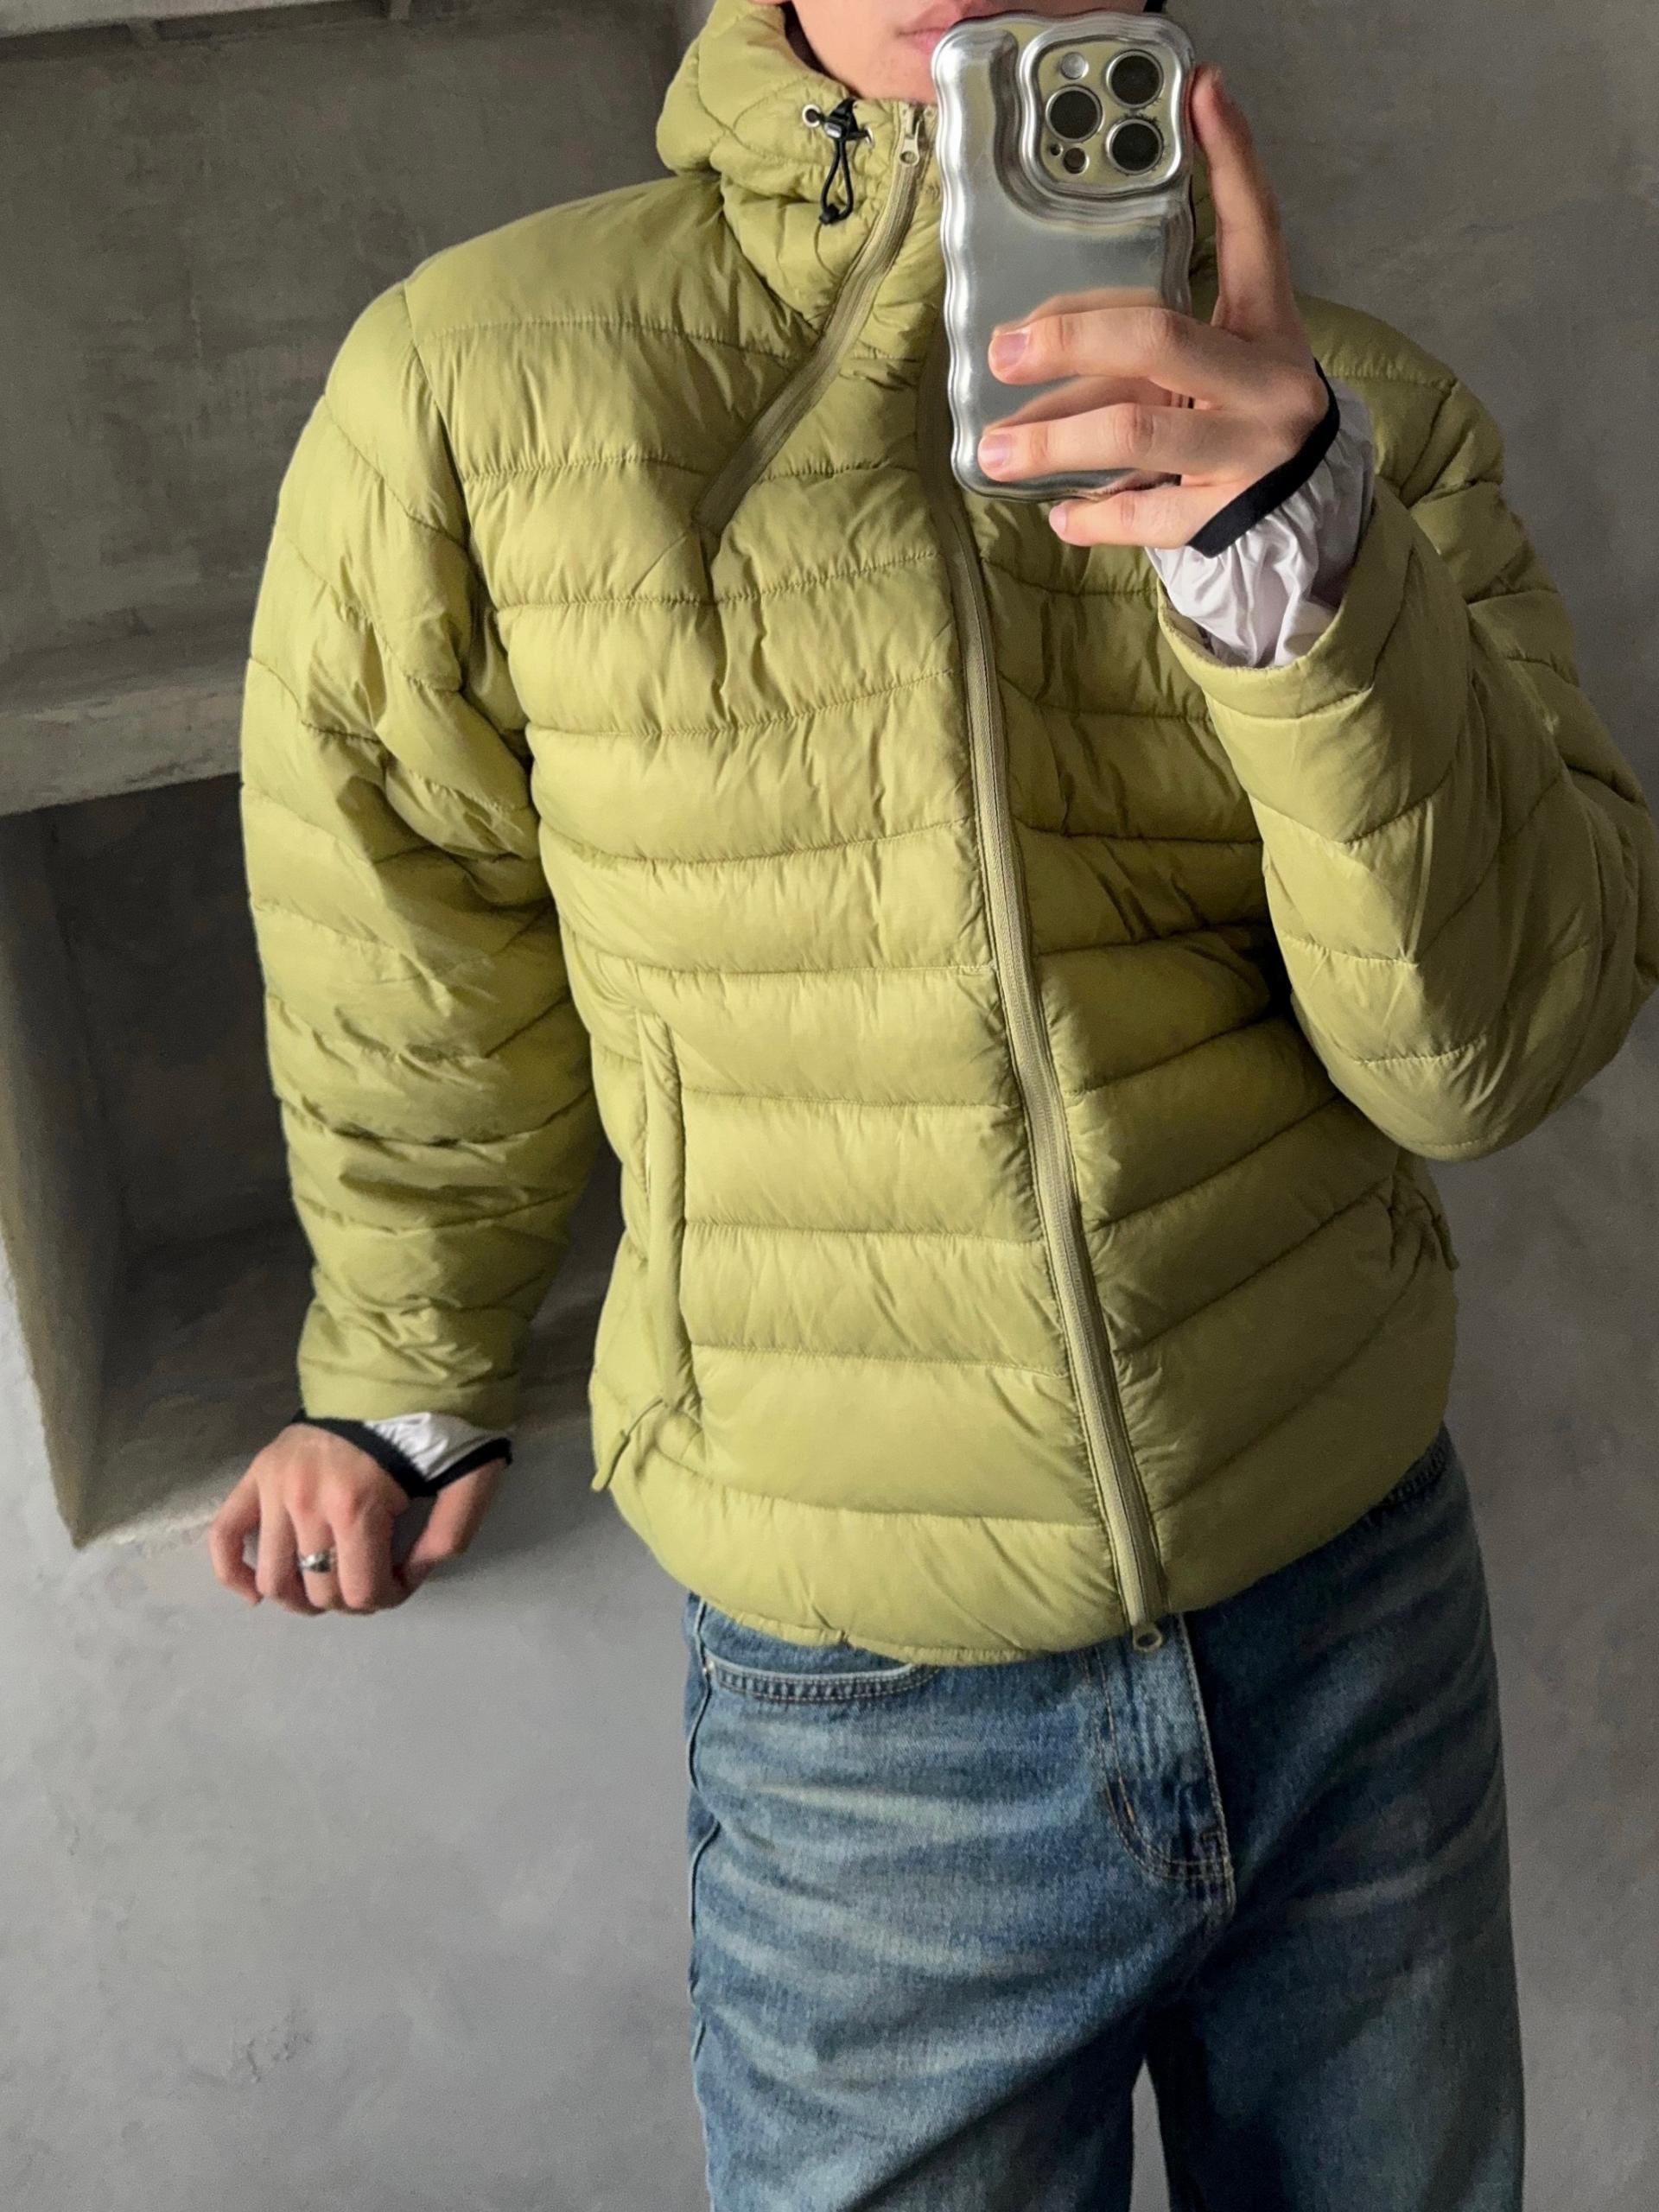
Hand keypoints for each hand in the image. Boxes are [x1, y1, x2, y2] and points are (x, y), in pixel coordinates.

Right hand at [208, 1424, 505, 1615]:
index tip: (405, 1576)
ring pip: (274, 1577)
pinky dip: (234, 1574)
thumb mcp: (466, 1475)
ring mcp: (274, 1488)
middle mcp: (306, 1502)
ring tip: (328, 1585)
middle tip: (373, 1577)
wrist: (393, 1366)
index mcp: (357, 1505)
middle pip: (319, 1590)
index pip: (361, 1591)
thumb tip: (414, 1572)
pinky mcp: (255, 1474)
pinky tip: (255, 1593)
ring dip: (302, 1597)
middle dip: (352, 1599)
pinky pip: (225, 1535)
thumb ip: (451, 1533)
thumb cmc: (433, 1421)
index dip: (388, 1597)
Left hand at [976, 65, 1327, 547]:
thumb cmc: (1239, 415)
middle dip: (1070, 339)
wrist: (1304, 507)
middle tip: (1004, 350)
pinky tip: (1059, 514)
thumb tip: (1040, 323)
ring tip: (994, 452)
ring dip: (1054, 441)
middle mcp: (1265, 382)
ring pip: (1136, 436)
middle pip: (1157, 340)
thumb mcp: (1218, 356)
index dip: (1232, 160)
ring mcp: (1248, 451)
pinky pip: (1143, 517)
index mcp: (1267, 325)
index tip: (1202, 91)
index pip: (1255, 229)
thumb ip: (1151, 330)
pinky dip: (1093, 519)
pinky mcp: (1225, 516)